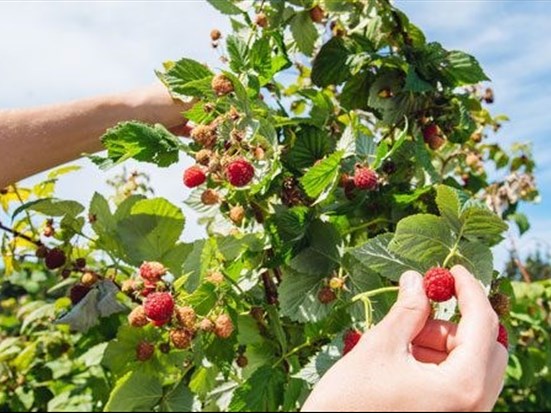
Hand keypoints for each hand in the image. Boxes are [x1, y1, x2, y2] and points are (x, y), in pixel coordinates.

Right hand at [302, 265, 507, 411]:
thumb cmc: (350, 402)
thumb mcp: (381, 347)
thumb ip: (407, 310)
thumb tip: (417, 279)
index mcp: (462, 387)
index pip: (482, 325)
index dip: (469, 291)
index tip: (455, 269)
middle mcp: (473, 407)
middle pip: (484, 346)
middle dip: (452, 323)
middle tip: (418, 311)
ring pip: (470, 364)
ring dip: (441, 344)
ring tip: (400, 343)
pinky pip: (458, 382)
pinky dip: (438, 362)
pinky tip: (405, 359)